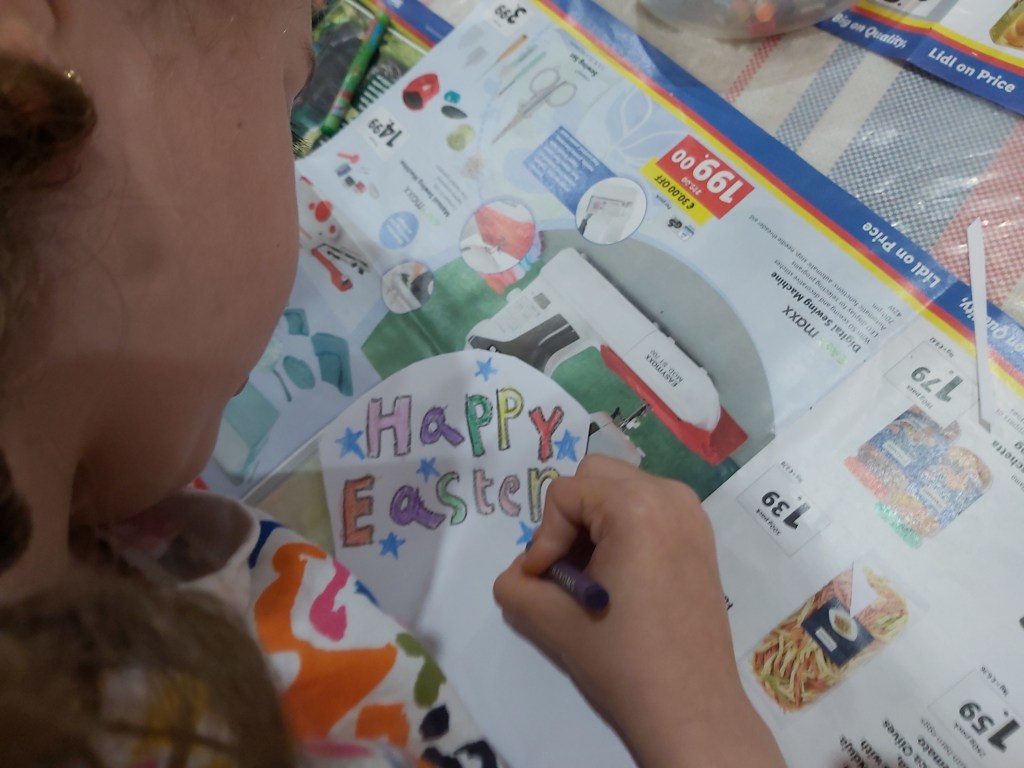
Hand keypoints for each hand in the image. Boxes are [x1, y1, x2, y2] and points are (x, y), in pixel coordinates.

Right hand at [493, 455, 783, 767]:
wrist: (690, 707)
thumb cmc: (622, 658)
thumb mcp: (550, 619)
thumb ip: (515, 585)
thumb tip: (520, 574)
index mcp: (636, 504)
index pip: (564, 494)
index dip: (544, 538)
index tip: (546, 582)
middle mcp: (670, 494)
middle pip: (594, 476)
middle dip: (570, 520)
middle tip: (565, 570)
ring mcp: (692, 514)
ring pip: (621, 489)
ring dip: (595, 523)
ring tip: (590, 576)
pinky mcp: (700, 537)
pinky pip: (648, 509)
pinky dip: (624, 530)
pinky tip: (620, 579)